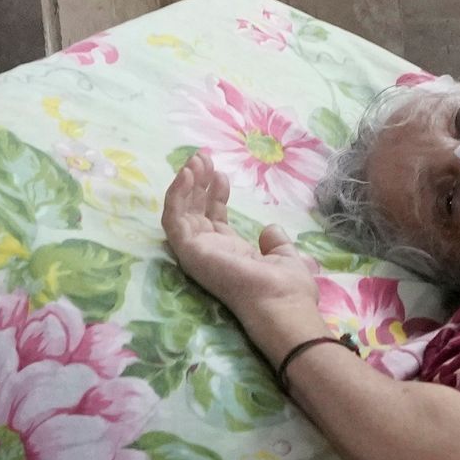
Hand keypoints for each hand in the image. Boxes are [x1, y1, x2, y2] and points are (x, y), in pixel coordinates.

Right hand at [158, 153, 326, 343]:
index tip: (221, 172)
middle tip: (202, 156)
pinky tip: (188, 174)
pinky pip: (173, 219)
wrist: (282, 303)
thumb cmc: (286, 286)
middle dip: (197, 182)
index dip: (215, 193)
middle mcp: (209, 251)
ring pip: (181, 212)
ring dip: (185, 184)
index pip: (213, 216)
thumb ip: (275, 242)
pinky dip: (177, 195)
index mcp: (229, 252)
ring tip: (195, 159)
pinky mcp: (189, 251)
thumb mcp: (284, 255)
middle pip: (194, 210)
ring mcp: (196, 252)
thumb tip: (270, 229)